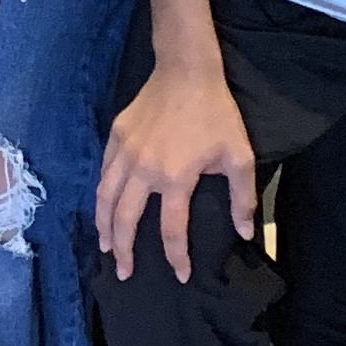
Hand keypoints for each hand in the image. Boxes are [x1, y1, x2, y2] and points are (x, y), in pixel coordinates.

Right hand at [95, 55, 254, 281]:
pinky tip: (104, 203)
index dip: (176, 257)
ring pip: (105, 197)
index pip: (171, 230)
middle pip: (125, 219)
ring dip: (103, 226)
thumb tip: (243, 234)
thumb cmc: (216, 114)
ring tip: (104, 246)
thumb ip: (242, 198)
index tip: (179, 275)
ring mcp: (126, 152)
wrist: (186, 70)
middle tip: (125, 272)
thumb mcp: (240, 156)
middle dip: (124, 251)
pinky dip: (101, 193)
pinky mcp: (116, 135)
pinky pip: (104, 171)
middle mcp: (144, 170)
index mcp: (175, 178)